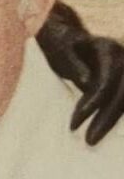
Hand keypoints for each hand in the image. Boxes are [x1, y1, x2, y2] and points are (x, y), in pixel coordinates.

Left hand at [38, 2, 123, 144]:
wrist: (66, 37)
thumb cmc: (61, 42)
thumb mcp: (62, 49)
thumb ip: (75, 64)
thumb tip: (88, 82)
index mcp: (107, 48)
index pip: (105, 80)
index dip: (95, 101)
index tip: (79, 118)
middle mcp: (122, 59)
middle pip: (120, 95)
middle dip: (106, 119)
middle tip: (89, 141)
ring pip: (122, 102)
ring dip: (108, 123)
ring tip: (91, 141)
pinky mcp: (121, 83)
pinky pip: (119, 104)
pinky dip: (111, 118)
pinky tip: (103, 135)